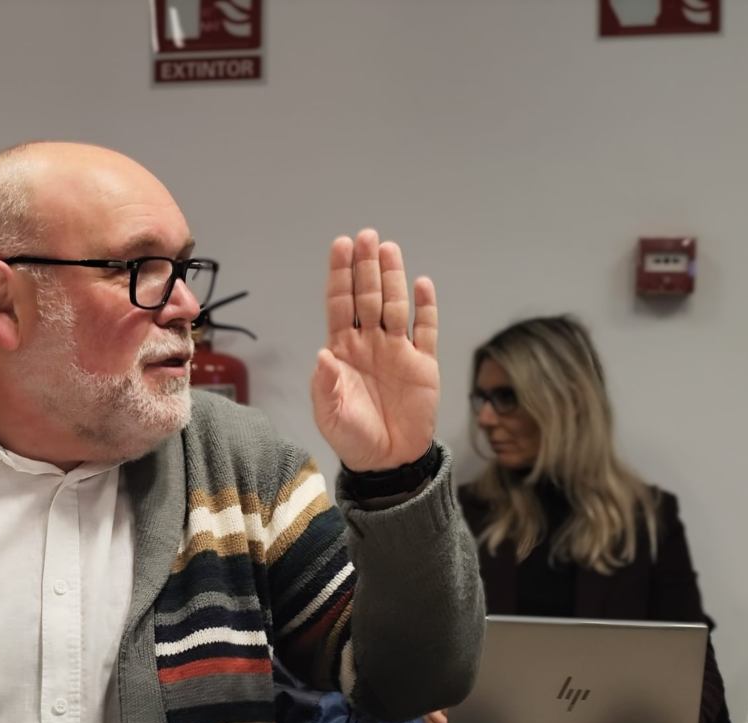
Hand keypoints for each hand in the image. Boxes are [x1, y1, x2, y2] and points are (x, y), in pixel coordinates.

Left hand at [312, 229, 438, 470]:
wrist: (388, 462)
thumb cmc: (352, 437)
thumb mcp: (330, 414)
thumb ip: (325, 385)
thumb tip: (323, 355)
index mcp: (343, 351)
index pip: (340, 304)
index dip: (340, 275)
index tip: (341, 246)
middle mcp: (369, 343)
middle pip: (367, 296)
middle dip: (366, 266)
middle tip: (367, 236)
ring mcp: (397, 351)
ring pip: (395, 305)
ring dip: (392, 277)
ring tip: (390, 249)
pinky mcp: (423, 364)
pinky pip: (425, 330)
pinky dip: (425, 307)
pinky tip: (421, 284)